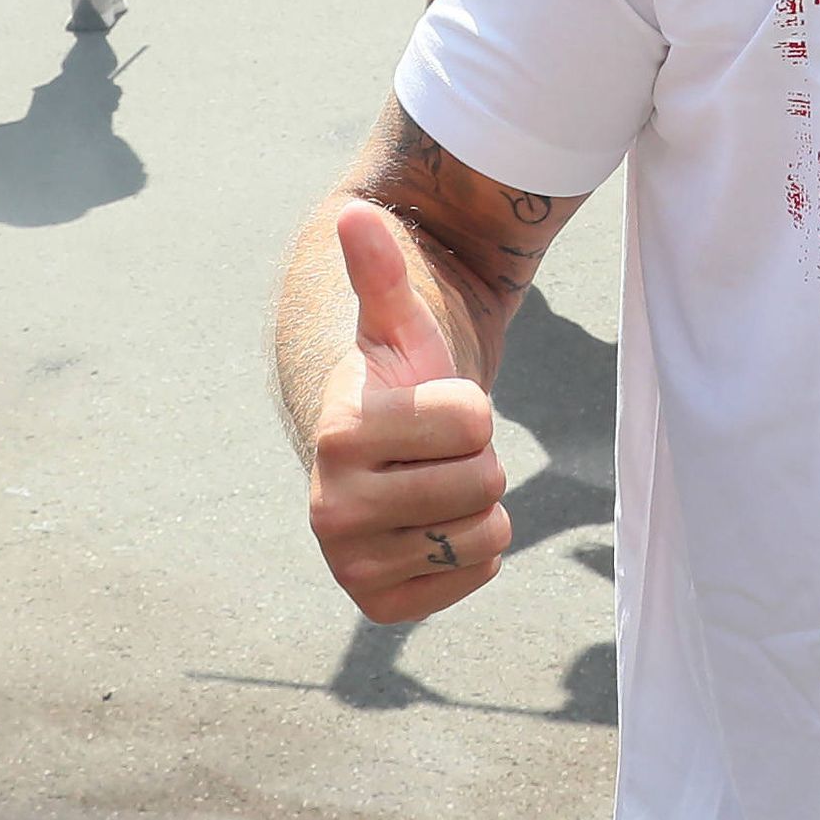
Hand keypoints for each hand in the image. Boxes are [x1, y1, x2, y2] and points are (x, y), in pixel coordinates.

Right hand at [303, 204, 510, 622]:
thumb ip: (381, 272)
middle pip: (486, 482)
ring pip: (487, 534)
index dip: (472, 407)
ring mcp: (350, 564)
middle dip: (477, 459)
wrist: (373, 458)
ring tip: (433, 486)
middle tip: (435, 453)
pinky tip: (431, 527)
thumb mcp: (397, 326)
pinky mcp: (378, 606)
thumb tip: (356, 212)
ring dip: (478, 506)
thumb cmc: (398, 383)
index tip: (432, 408)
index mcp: (341, 434)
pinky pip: (478, 577)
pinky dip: (472, 553)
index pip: (476, 420)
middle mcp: (331, 509)